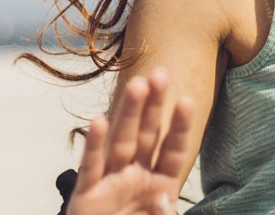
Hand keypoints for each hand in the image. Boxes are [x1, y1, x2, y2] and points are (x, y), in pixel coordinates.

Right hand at [68, 68, 194, 214]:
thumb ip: (165, 213)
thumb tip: (164, 199)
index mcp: (159, 184)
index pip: (173, 149)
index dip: (179, 126)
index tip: (187, 99)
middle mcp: (135, 176)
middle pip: (147, 135)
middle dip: (154, 105)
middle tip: (160, 73)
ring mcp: (111, 181)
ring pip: (121, 141)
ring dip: (128, 113)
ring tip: (137, 84)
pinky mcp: (87, 193)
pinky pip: (91, 166)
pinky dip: (94, 145)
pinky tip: (98, 121)